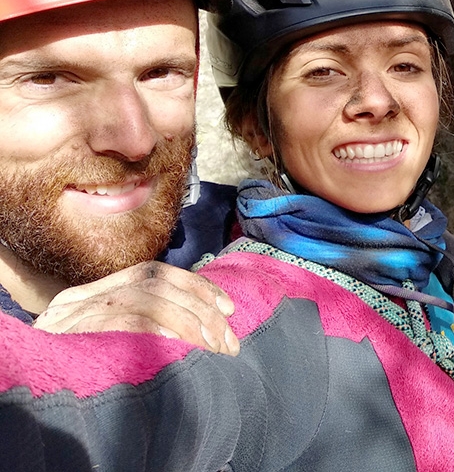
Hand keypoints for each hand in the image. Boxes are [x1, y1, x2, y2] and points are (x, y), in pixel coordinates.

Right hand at [33, 261, 238, 354]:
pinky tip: (176, 342)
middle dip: (203, 310)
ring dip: (189, 321)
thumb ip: (144, 323)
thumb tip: (197, 329)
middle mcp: (92, 294)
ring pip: (147, 297)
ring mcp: (81, 311)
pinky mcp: (75, 332)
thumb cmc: (77, 362)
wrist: (27, 377)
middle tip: (229, 343)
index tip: (229, 308)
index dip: (198, 287)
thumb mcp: (110, 336)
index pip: (158, 273)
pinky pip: (123, 320)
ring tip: (211, 347)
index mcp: (103, 290)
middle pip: (159, 283)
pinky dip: (153, 327)